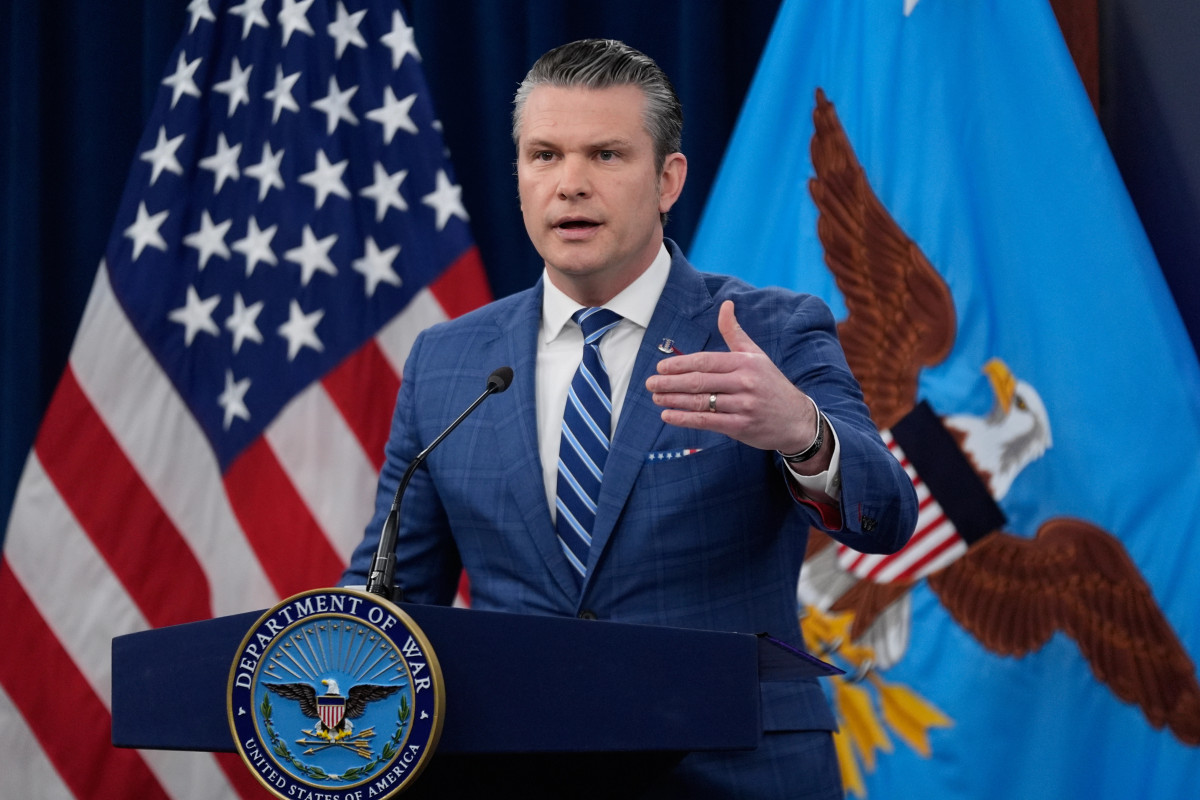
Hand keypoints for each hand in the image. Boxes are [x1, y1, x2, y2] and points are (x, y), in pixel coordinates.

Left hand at [646, 300, 819, 454]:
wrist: (796, 419)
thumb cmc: (771, 384)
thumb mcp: (756, 355)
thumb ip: (735, 333)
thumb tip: (726, 304)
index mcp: (745, 363)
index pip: (706, 361)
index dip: (681, 364)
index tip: (661, 368)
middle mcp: (744, 383)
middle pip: (700, 382)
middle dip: (671, 383)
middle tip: (650, 384)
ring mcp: (743, 405)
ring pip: (701, 402)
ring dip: (674, 400)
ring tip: (656, 398)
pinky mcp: (741, 426)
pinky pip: (707, 421)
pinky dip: (685, 419)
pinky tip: (668, 416)